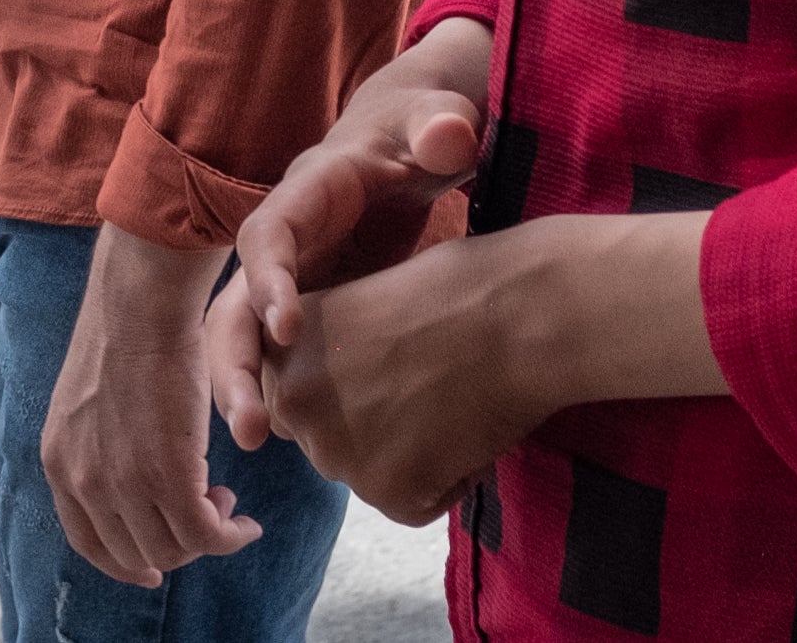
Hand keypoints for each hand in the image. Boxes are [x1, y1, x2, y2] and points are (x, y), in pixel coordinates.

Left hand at [41, 226, 258, 587]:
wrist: (142, 300)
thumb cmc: (128, 330)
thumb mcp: (93, 398)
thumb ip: (103, 443)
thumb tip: (132, 473)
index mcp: (60, 461)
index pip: (87, 541)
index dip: (124, 561)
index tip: (153, 567)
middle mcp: (83, 480)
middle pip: (134, 553)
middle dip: (174, 547)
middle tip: (208, 516)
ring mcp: (123, 482)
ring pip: (172, 550)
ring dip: (206, 539)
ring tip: (227, 507)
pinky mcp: (169, 477)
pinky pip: (206, 535)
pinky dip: (231, 537)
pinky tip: (246, 522)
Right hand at [211, 33, 489, 452]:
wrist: (412, 144)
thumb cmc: (424, 132)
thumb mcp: (435, 121)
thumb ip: (442, 126)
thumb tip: (449, 136)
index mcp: (307, 192)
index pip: (269, 234)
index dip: (268, 280)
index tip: (287, 329)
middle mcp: (282, 239)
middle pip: (233, 298)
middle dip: (234, 359)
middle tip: (252, 422)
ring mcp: (288, 275)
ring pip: (240, 334)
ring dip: (239, 384)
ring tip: (255, 437)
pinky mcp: (306, 307)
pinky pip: (271, 353)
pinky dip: (270, 389)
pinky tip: (290, 436)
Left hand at [261, 231, 550, 528]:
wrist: (516, 311)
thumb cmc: (455, 290)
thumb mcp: (357, 307)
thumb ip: (326, 360)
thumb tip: (336, 404)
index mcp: (279, 352)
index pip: (299, 403)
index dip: (350, 391)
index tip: (390, 368)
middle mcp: (292, 403)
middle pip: (328, 445)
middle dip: (371, 429)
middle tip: (426, 383)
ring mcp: (334, 452)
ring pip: (369, 477)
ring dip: (408, 456)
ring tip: (449, 400)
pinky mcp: (383, 491)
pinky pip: (414, 506)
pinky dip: (446, 483)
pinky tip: (466, 432)